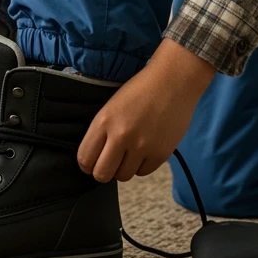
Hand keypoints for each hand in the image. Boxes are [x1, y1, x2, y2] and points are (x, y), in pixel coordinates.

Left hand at [77, 38, 217, 182]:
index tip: (92, 162)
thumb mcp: (112, 105)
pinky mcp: (161, 153)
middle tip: (110, 162)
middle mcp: (121, 136)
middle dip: (104, 171)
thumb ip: (103, 131)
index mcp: (104, 121)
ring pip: (123, 176)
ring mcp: (142, 146)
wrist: (173, 80)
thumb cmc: (141, 89)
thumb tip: (95, 157)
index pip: (84, 158)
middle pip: (102, 174)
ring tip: (130, 152)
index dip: (87, 164)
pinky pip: (143, 172)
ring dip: (124, 168)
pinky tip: (145, 149)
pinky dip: (142, 165)